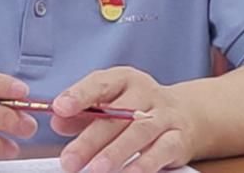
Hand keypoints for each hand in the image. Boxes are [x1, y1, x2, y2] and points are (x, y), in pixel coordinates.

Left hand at [51, 67, 197, 172]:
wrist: (185, 114)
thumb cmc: (137, 108)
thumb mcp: (109, 103)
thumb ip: (82, 113)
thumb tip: (58, 121)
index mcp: (124, 79)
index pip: (100, 83)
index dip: (79, 95)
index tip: (60, 108)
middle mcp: (146, 93)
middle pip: (117, 114)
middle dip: (91, 139)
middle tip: (70, 159)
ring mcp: (164, 115)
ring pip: (139, 132)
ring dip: (116, 152)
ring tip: (96, 169)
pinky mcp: (178, 138)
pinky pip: (162, 150)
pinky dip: (144, 163)